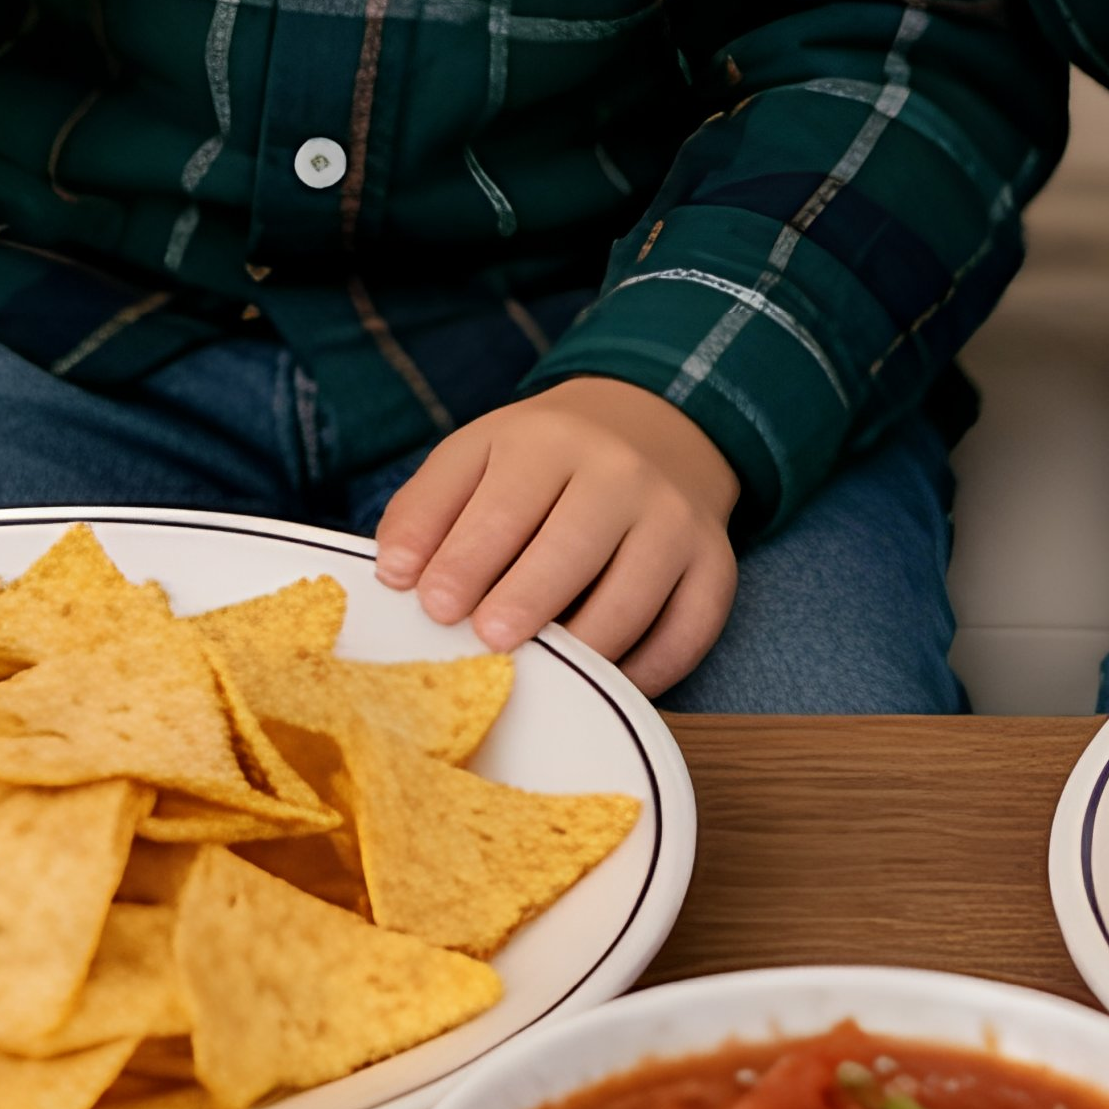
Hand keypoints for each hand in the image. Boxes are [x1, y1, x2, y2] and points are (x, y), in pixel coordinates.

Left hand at [372, 376, 742, 693]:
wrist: (649, 429)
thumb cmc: (541, 464)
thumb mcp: (476, 455)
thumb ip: (426, 508)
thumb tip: (394, 574)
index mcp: (549, 440)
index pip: (504, 505)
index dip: (465, 560)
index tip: (434, 605)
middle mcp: (620, 472)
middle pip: (573, 546)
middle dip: (526, 600)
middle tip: (489, 640)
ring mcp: (674, 518)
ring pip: (633, 595)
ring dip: (585, 645)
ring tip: (547, 670)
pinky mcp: (714, 564)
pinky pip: (688, 629)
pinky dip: (649, 669)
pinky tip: (606, 680)